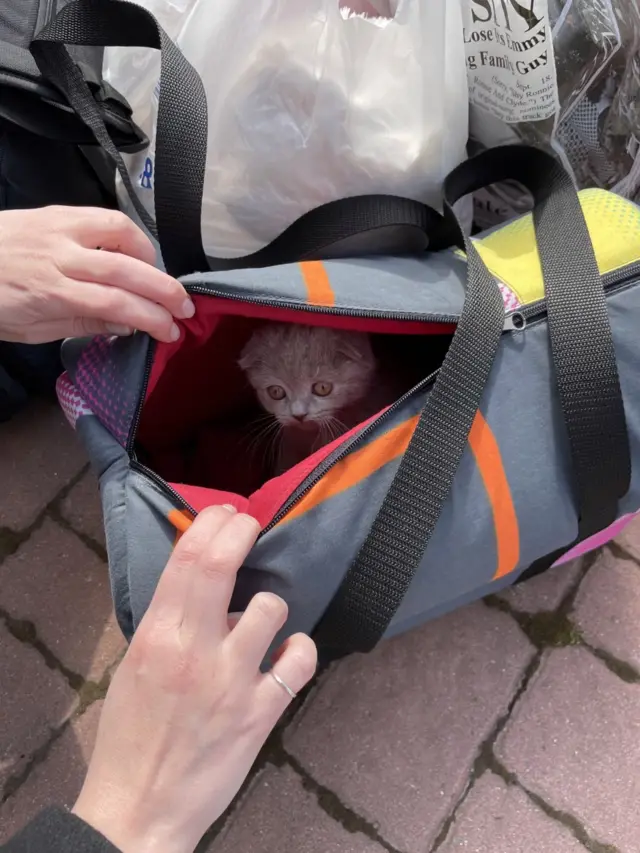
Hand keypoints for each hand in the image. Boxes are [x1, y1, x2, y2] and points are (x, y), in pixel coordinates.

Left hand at [0, 206, 194, 343]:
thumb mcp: (33, 329)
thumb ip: (83, 323)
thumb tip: (128, 324)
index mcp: (50, 291)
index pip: (115, 304)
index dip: (151, 318)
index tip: (170, 332)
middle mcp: (59, 255)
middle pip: (126, 270)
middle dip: (165, 290)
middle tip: (185, 308)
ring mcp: (59, 227)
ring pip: (120, 232)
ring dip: (150, 255)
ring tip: (158, 277)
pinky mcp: (56, 211)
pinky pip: (103, 216)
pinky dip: (128, 233)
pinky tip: (134, 251)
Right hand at [72, 505, 316, 852]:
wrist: (140, 808)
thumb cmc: (132, 734)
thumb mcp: (137, 666)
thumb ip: (169, 622)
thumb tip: (206, 585)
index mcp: (157, 636)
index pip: (187, 558)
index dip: (212, 524)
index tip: (226, 515)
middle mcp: (195, 650)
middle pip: (223, 564)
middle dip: (242, 531)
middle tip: (250, 524)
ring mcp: (232, 681)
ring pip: (271, 607)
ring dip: (270, 604)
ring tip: (261, 621)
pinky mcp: (260, 713)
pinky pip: (300, 661)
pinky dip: (300, 649)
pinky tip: (288, 653)